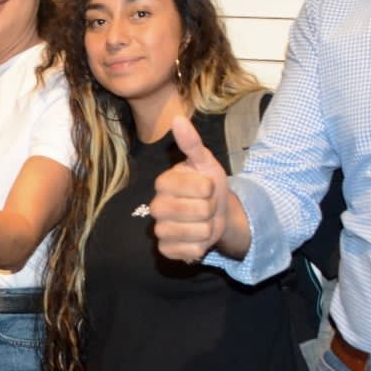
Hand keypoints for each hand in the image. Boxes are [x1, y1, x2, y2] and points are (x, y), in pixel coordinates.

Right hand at [150, 117, 228, 261]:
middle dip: (211, 209)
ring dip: (208, 228)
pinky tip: (196, 237)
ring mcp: (160, 229)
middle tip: (205, 205)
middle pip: (200, 211)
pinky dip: (201, 246)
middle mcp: (156, 206)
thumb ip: (192, 143)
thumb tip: (177, 119)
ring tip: (202, 221)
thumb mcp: (205, 162)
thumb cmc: (208, 185)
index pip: (202, 188)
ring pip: (199, 232)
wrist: (214, 214)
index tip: (207, 187)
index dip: (212, 189)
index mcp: (163, 182)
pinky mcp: (166, 250)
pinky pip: (191, 251)